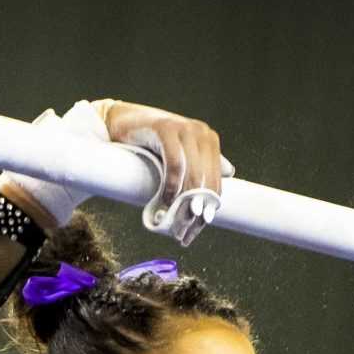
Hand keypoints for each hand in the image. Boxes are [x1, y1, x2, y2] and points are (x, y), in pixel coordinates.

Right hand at [96, 100, 236, 243]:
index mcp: (209, 140)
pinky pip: (174, 164)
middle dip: (194, 210)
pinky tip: (165, 200)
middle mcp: (201, 133)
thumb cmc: (151, 141)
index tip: (195, 231)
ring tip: (172, 221)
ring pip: (192, 174)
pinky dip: (171, 186)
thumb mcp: (181, 152)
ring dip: (183, 202)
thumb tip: (229, 172)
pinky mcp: (166, 129)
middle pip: (204, 180)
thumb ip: (203, 161)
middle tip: (182, 232)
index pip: (215, 181)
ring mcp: (184, 129)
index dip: (207, 209)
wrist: (123, 121)